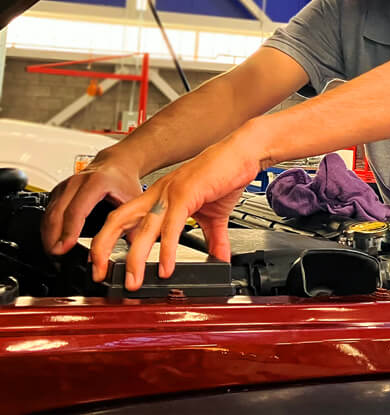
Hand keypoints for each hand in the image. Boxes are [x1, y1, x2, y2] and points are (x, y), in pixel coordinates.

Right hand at [42, 154, 142, 254]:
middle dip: (53, 238)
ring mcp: (65, 185)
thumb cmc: (124, 181)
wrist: (117, 164)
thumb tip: (134, 249)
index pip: (77, 210)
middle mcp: (77, 182)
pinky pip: (48, 211)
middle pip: (57, 213)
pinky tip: (53, 239)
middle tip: (56, 256)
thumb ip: (134, 225)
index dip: (69, 231)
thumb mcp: (133, 201)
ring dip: (48, 235)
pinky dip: (48, 227)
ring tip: (53, 252)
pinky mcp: (59, 190)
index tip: (64, 248)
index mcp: (96, 183)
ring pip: (49, 213)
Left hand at [89, 140, 256, 289]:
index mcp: (159, 195)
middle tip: (99, 274)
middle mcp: (158, 193)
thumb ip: (213, 239)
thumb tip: (220, 259)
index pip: (123, 218)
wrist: (243, 154)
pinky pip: (171, 226)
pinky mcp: (186, 193)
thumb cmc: (226, 175)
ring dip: (135, 258)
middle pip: (118, 219)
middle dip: (103, 247)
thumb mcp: (215, 215)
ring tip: (134, 281)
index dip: (108, 240)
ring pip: (142, 227)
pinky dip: (166, 250)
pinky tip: (166, 267)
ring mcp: (170, 192)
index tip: (103, 263)